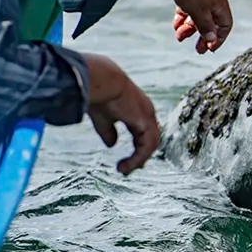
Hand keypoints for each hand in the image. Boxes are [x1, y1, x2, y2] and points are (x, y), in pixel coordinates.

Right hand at [84, 54, 159, 173]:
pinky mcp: (146, 122)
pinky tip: (126, 165)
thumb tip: (112, 145)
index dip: (138, 149)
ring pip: (151, 145)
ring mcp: (148, 116)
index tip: (127, 162)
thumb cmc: (100, 94)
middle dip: (140, 157)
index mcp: (138, 110)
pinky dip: (139, 158)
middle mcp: (146, 112)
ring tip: (124, 170)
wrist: (102, 81)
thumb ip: (108, 131)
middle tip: (127, 169)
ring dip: (138, 160)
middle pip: (150, 140)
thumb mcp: (103, 118)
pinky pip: (148, 146)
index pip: (144, 133)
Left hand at [124, 0, 233, 51]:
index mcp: (220, 1)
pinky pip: (188, 8)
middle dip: (204, 36)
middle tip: (197, 50)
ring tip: (179, 37)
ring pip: (198, 15)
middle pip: (212, 21)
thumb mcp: (199, 12)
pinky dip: (183, 18)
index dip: (219, 38)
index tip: (208, 49)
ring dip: (190, 29)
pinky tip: (175, 25)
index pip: (226, 24)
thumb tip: (212, 40)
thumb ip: (206, 27)